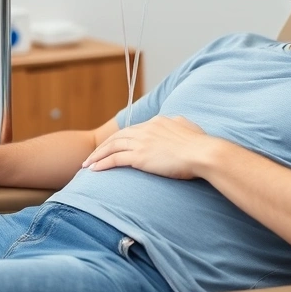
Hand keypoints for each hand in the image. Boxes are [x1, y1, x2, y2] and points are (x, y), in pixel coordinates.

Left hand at [82, 115, 217, 179]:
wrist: (203, 153)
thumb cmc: (201, 145)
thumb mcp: (189, 128)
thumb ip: (179, 125)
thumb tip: (177, 125)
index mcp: (157, 122)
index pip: (133, 130)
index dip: (121, 139)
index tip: (113, 147)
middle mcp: (146, 129)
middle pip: (118, 137)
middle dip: (103, 147)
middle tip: (92, 156)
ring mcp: (142, 142)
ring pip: (112, 146)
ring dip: (98, 155)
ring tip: (87, 164)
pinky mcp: (140, 156)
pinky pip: (115, 159)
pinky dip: (102, 163)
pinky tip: (94, 170)